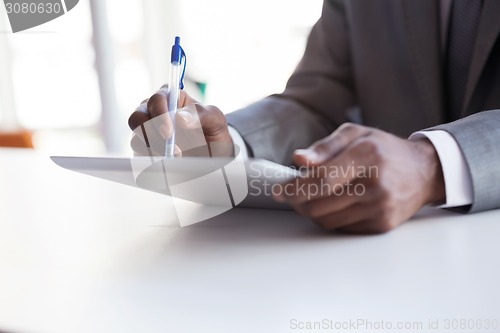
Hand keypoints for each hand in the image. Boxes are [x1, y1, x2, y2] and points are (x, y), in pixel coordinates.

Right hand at [128, 86, 232, 156]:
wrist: (212, 156)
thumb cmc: (213, 132)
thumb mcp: (216, 121)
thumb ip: (201, 114)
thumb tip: (181, 117)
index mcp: (172, 98)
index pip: (157, 98)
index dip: (159, 113)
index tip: (169, 132)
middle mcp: (155, 111)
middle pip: (139, 115)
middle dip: (152, 133)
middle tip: (172, 149)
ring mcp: (148, 129)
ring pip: (137, 134)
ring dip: (154, 147)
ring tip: (175, 157)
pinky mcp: (145, 146)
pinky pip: (138, 150)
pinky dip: (152, 157)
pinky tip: (168, 162)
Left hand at [274, 123, 445, 233]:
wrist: (424, 172)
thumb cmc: (384, 149)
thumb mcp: (356, 134)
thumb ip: (324, 146)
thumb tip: (299, 160)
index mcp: (368, 155)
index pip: (321, 180)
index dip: (294, 188)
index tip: (279, 190)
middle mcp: (376, 184)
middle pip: (320, 204)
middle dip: (297, 202)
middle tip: (290, 195)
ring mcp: (381, 208)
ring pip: (327, 220)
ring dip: (311, 212)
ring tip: (311, 198)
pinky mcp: (383, 225)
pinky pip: (342, 228)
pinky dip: (330, 219)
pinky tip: (332, 205)